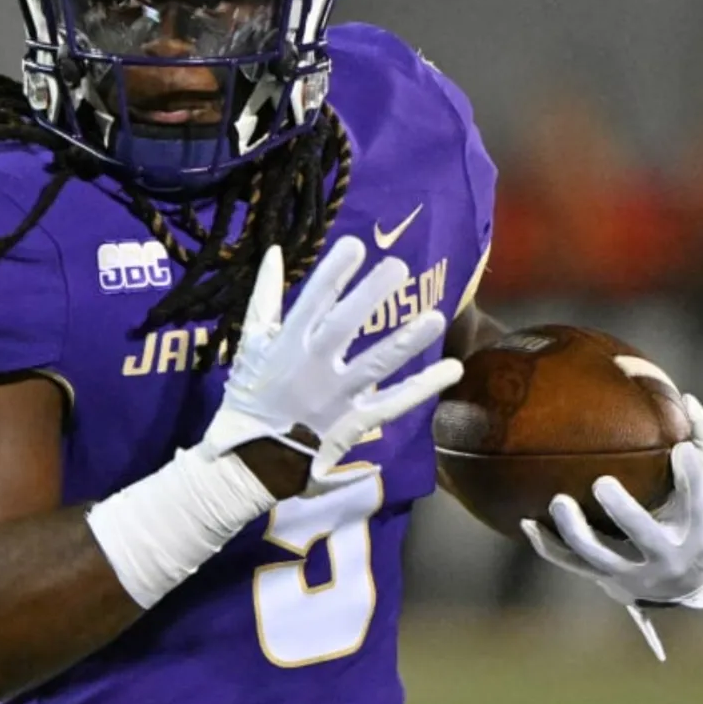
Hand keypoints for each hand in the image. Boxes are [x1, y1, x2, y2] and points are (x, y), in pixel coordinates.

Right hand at [200, 238, 460, 485]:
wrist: (251, 458)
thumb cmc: (250, 393)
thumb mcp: (250, 342)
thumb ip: (264, 296)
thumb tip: (275, 251)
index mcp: (287, 344)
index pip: (312, 301)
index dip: (333, 273)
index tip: (355, 245)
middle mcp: (314, 367)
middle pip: (345, 326)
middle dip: (370, 296)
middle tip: (397, 266)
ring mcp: (338, 396)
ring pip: (376, 365)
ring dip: (406, 341)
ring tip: (436, 317)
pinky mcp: (356, 421)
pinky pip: (393, 403)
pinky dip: (423, 388)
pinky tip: (452, 369)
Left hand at [525, 392, 702, 659]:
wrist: (677, 586)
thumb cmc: (690, 516)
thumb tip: (686, 397)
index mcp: (696, 531)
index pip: (698, 506)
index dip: (692, 480)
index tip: (680, 448)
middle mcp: (666, 557)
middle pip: (645, 538)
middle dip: (625, 514)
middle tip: (602, 483)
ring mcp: (632, 572)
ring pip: (601, 558)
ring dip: (577, 533)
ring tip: (558, 502)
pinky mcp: (604, 578)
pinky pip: (572, 565)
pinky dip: (548, 546)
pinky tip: (527, 522)